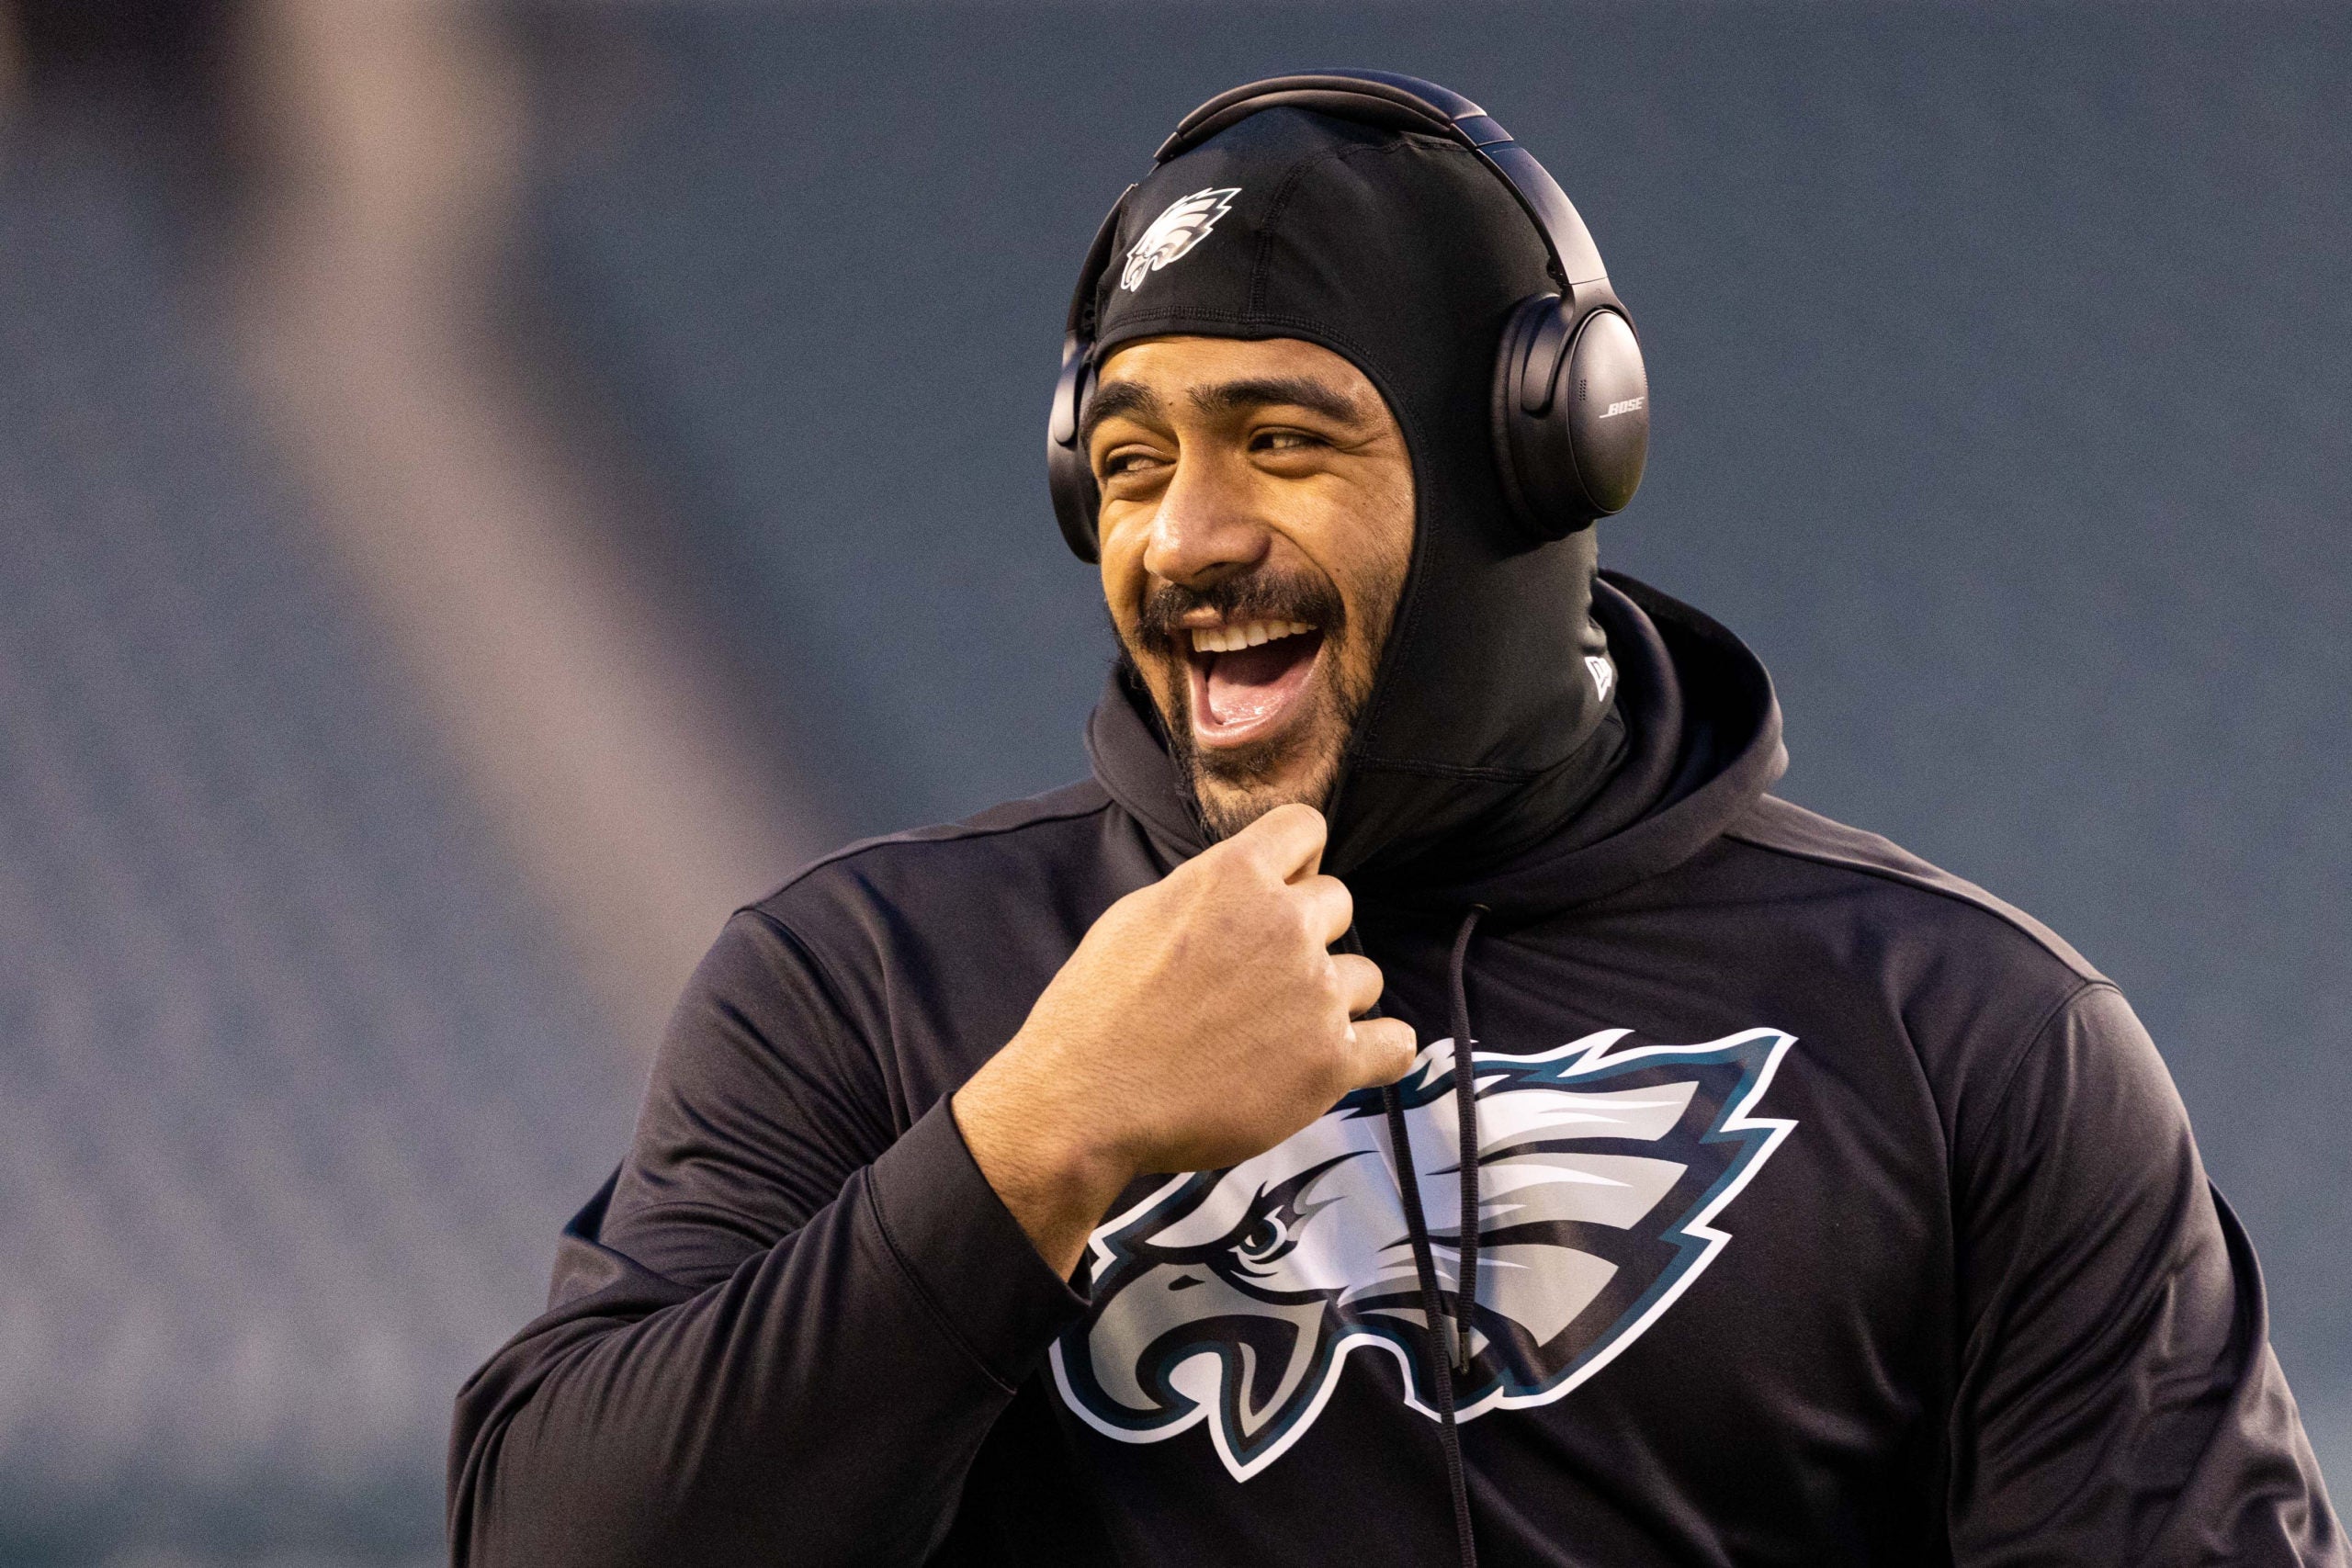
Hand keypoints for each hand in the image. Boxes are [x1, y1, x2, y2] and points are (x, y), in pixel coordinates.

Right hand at [952, 803, 1417, 1277]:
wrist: (1088, 1102)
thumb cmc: (1098, 1012)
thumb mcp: (1140, 914)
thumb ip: (1208, 890)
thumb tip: (1246, 883)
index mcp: (1234, 875)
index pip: (1305, 828)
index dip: (1296, 862)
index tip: (1281, 893)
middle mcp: (1286, 924)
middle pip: (1338, 905)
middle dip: (1307, 936)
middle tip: (1260, 981)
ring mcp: (1315, 993)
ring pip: (1364, 977)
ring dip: (1331, 999)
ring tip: (1276, 1035)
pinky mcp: (1330, 1062)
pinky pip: (1394, 1044)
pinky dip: (1375, 1053)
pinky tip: (1341, 1060)